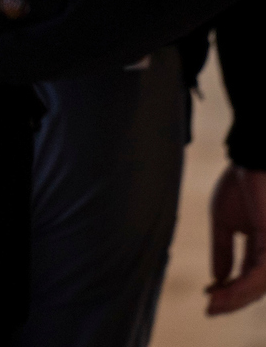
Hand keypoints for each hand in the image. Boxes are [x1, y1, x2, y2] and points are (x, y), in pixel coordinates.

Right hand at [211, 163, 265, 313]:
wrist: (251, 158)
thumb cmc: (243, 181)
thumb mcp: (225, 221)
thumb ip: (223, 250)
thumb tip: (217, 279)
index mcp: (264, 244)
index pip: (249, 274)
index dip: (230, 287)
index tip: (208, 295)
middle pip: (257, 285)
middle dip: (234, 299)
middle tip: (210, 308)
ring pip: (261, 285)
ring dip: (237, 298)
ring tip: (214, 305)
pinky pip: (261, 274)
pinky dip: (242, 287)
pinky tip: (222, 292)